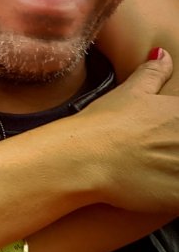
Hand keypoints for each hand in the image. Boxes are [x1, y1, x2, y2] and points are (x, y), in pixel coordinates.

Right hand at [82, 48, 178, 213]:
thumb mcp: (129, 93)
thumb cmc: (103, 125)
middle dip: (176, 150)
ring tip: (156, 170)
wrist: (82, 159)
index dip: (176, 133)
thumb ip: (153, 74)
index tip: (167, 137)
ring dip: (175, 170)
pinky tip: (156, 188)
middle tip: (157, 153)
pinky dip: (173, 195)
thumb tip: (163, 55)